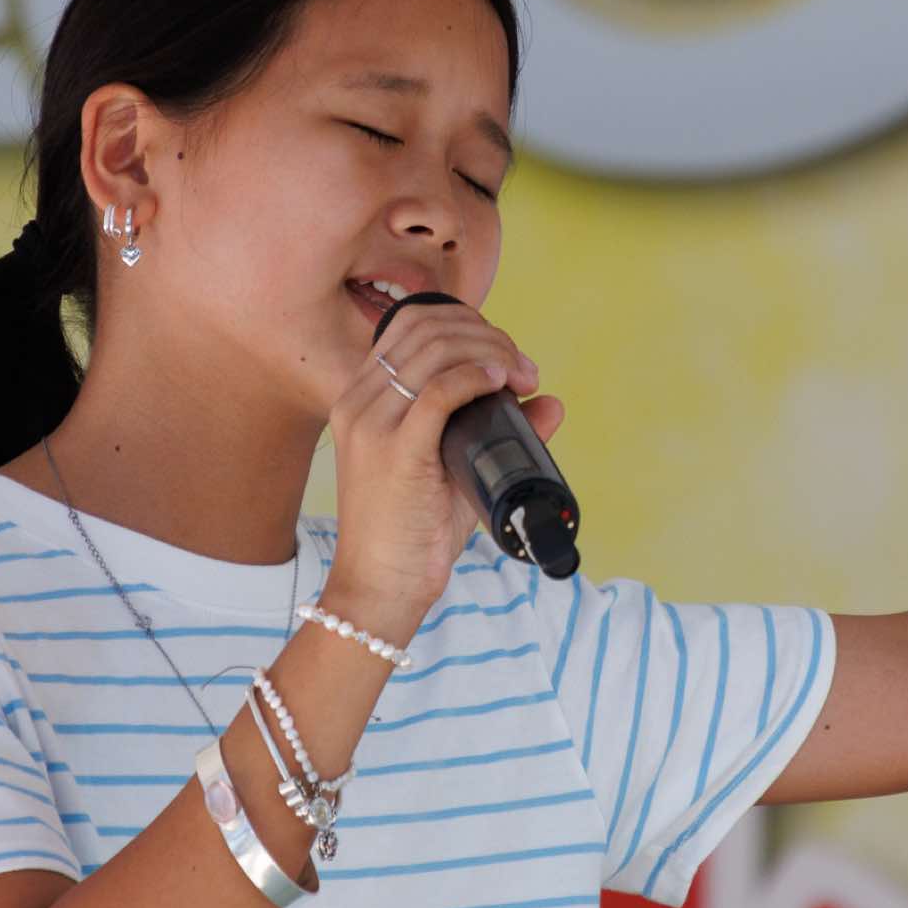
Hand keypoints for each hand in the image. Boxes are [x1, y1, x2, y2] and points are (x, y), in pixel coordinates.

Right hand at [325, 300, 563, 618]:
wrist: (380, 584)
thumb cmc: (414, 529)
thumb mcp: (455, 467)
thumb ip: (494, 431)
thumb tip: (549, 402)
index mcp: (362, 397)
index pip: (411, 324)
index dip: (467, 324)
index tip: (506, 356)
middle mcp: (358, 401)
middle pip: (426, 328)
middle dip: (486, 336)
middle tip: (523, 369)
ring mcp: (371, 423)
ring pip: (436, 351)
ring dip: (491, 353)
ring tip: (523, 378)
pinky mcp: (394, 450)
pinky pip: (439, 391)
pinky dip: (477, 376)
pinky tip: (502, 384)